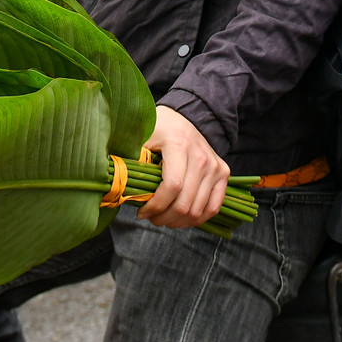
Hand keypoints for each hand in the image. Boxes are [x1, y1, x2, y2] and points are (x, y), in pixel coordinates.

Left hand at [138, 106, 230, 229]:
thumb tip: (119, 188)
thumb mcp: (141, 139)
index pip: (172, 186)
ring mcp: (215, 166)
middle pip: (185, 203)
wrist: (181, 120)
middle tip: (151, 218)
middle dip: (164, 218)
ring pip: (198, 210)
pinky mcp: (223, 173)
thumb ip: (131, 161)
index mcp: (179, 144)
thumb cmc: (157, 130)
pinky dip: (196, 219)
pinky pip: (213, 207)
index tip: (142, 212)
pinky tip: (181, 218)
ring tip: (163, 218)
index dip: (156, 206)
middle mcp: (201, 156)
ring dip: (178, 222)